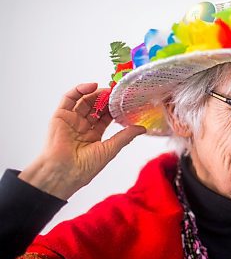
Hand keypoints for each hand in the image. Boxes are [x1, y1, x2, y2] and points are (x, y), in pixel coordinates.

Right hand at [19, 83, 145, 199]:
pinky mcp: (60, 116)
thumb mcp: (111, 149)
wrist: (64, 172)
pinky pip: (68, 98)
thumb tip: (142, 128)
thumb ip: (126, 136)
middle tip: (116, 92)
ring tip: (107, 90)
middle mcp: (81, 127)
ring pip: (84, 101)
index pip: (105, 117)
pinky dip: (79, 89)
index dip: (114, 108)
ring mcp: (71, 121)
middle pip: (95, 107)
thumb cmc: (84, 167)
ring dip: (96, 93)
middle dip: (106, 99)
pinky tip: (92, 86)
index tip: (124, 100)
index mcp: (93, 136)